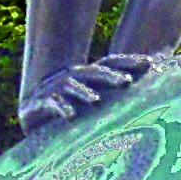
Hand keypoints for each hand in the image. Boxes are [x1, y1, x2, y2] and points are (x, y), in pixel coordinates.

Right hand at [14, 53, 163, 136]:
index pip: (109, 63)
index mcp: (86, 76)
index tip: (150, 64)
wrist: (31, 118)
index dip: (129, 61)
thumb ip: (115, 97)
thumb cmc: (68, 111)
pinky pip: (51, 103)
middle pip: (93, 71)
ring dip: (84, 91)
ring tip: (96, 101)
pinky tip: (71, 115)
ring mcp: (54, 89)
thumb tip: (149, 94)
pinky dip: (61, 107)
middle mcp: (71, 77)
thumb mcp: (91, 104)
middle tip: (127, 81)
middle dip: (110, 75)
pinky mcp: (39, 103)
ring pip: (71, 85)